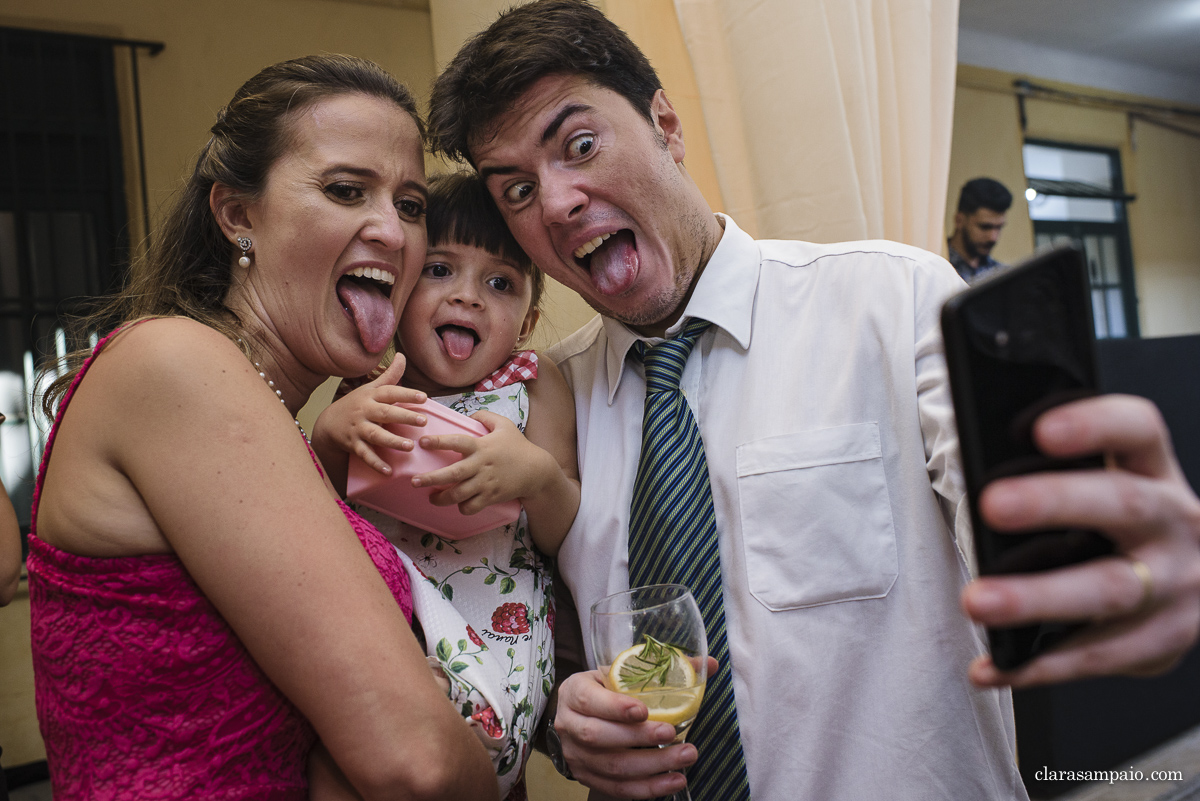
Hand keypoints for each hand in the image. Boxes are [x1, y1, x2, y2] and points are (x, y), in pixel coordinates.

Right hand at [312, 355, 427, 474]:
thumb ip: (389, 375)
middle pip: (385, 413)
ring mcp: (358, 429)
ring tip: (409, 446)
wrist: (328, 424)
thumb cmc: (356, 404)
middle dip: (403, 417)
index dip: (406, 394)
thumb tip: (403, 356)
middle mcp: (365, 411)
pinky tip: (388, 471)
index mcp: (371, 396)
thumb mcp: (370, 388)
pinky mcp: (353, 445)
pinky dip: (376, 463)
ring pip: (376, 436)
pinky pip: (365, 455)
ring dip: (392, 441)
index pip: (390, 392)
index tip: (423, 397)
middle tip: (423, 421)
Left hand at [413, 410, 558, 515]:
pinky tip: (457, 504)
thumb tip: (470, 413)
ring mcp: (486, 483)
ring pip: (459, 495)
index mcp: (481, 446)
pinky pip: (472, 507)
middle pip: (452, 474)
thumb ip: (485, 416)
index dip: (439, 442)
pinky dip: (462, 508)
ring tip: (431, 498)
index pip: (457, 442)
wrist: (537, 470)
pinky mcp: (491, 496)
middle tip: (415, 482)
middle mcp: (481, 465)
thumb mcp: (504, 425)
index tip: (423, 442)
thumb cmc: (518, 446)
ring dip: (442, 499)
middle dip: (431, 479)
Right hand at [553, 670, 696, 798]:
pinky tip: (673, 781)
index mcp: (574, 692)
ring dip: (652, 766)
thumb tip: (708, 665)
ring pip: (611, 767)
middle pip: (599, 737)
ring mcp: (575, 755)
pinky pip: (617, 788)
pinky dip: (647, 788)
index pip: (589, 700)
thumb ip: (662, 668)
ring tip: (685, 757)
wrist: (578, 716)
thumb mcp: (620, 672)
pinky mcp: (586, 777)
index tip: (644, 710)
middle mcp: (568, 725)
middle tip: (672, 734)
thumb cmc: (604, 691)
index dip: (615, 708)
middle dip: (639, 738)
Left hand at [962, 394, 1199, 686]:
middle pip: (1122, 505)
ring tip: (979, 601)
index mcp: (1154, 471)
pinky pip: (1099, 655)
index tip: (1042, 430)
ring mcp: (1176, 584)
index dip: (1093, 424)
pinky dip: (1039, 666)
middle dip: (1054, 503)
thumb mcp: (1119, 482)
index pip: (1137, 430)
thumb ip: (1067, 471)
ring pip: (1109, 590)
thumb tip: (979, 463)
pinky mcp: (1164, 640)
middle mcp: (1174, 522)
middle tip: (992, 506)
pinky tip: (993, 666)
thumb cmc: (1133, 526)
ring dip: (1037, 598)